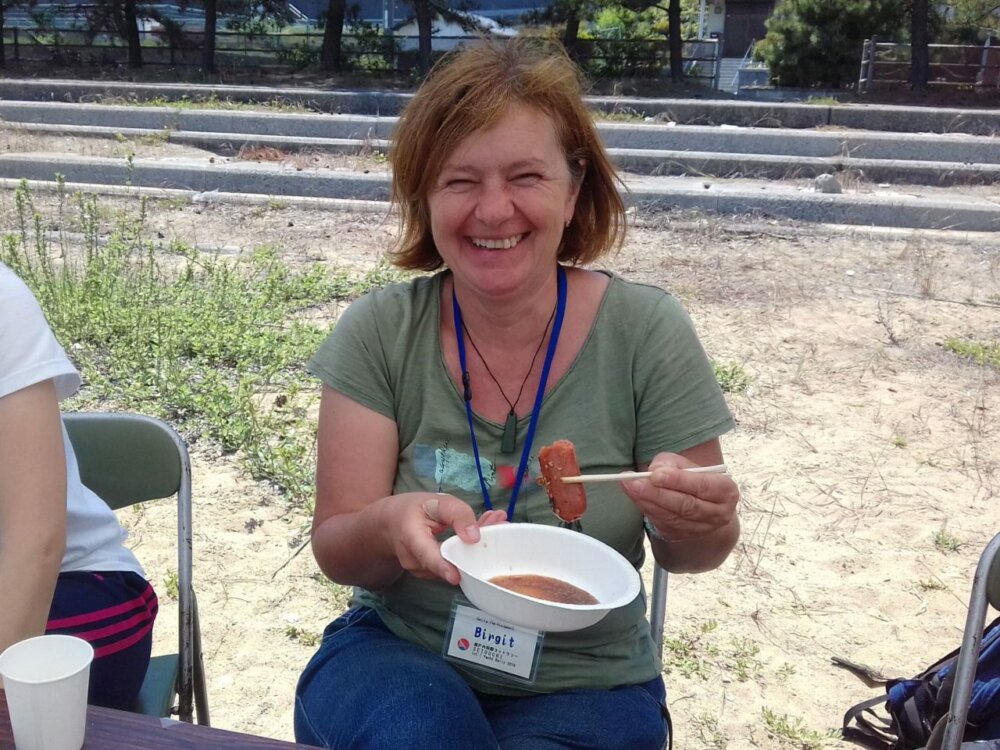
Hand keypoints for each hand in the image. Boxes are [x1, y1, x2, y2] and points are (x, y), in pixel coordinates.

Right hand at [383, 493, 506, 585]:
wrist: (391, 524)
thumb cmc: (413, 510)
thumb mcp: (434, 501)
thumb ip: (455, 514)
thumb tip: (475, 537)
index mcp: (411, 538)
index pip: (427, 556)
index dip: (442, 567)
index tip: (456, 576)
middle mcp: (415, 561)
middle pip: (450, 561)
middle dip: (477, 546)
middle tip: (500, 522)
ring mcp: (423, 571)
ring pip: (455, 563)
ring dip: (476, 546)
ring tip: (495, 520)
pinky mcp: (433, 574)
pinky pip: (454, 564)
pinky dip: (468, 550)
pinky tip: (481, 532)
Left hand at [620, 454, 738, 541]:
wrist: (700, 503)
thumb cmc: (692, 478)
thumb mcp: (686, 464)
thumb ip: (671, 463)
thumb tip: (655, 470)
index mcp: (725, 491)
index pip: (702, 486)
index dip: (678, 481)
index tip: (655, 475)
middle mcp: (717, 514)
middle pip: (686, 505)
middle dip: (657, 493)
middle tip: (634, 482)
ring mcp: (700, 529)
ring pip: (672, 517)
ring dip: (647, 502)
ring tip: (629, 486)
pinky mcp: (682, 536)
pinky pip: (662, 523)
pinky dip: (646, 509)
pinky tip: (633, 497)